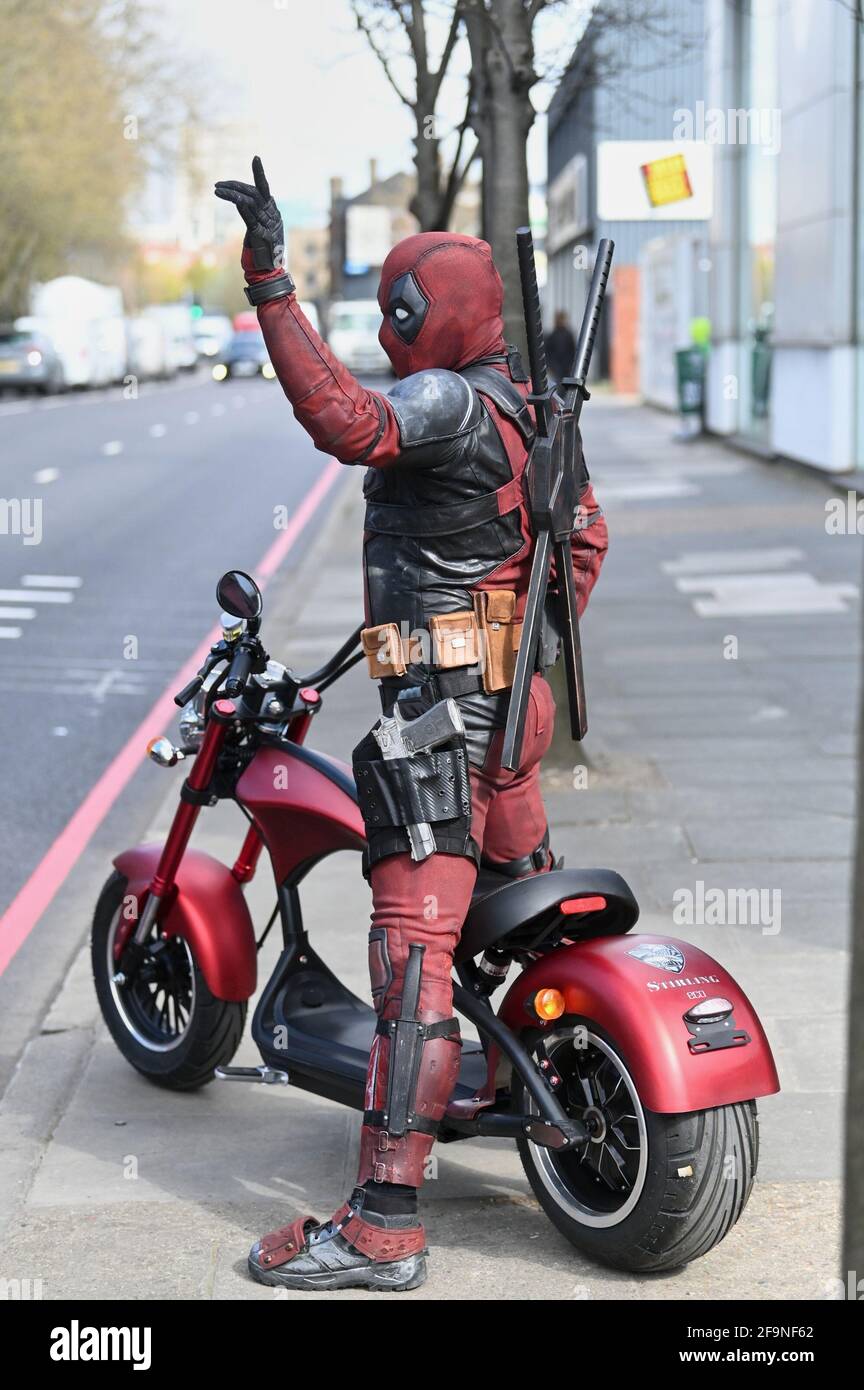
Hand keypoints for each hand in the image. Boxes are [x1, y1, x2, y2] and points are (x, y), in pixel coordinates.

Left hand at [214, 156, 284, 271]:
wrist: (269, 270)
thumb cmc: (262, 249)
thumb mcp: (258, 228)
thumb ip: (254, 214)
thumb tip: (242, 202)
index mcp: (272, 211)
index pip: (263, 188)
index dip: (259, 173)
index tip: (256, 157)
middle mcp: (272, 214)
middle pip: (254, 193)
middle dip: (235, 186)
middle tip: (218, 184)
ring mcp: (268, 225)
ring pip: (251, 203)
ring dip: (233, 194)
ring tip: (218, 190)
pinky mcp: (262, 236)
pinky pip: (251, 219)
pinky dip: (244, 209)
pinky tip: (235, 200)